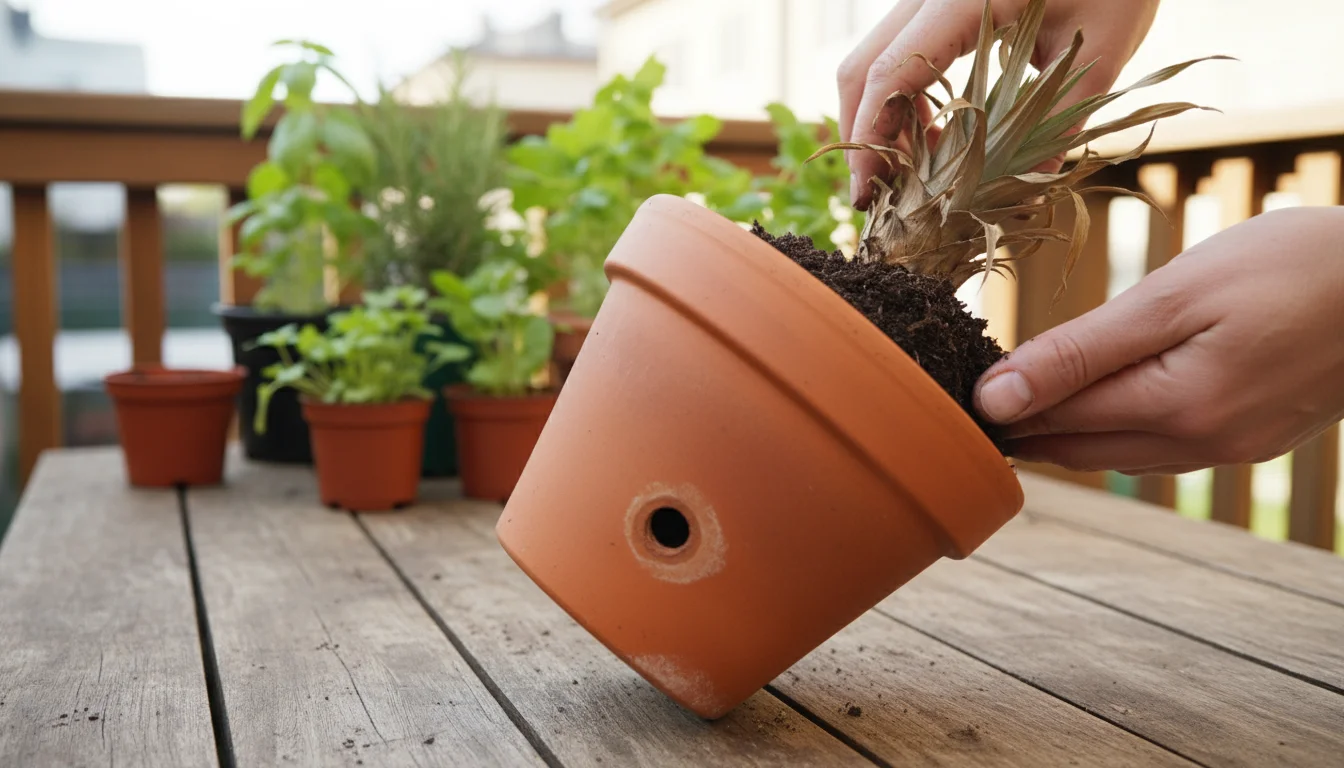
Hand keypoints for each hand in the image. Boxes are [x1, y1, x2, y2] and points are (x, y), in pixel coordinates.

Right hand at [838, 0, 1159, 207]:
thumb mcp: (1101, 50)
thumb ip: (1060, 120)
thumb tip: (1026, 191)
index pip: (889, 74)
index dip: (869, 138)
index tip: (868, 191)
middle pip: (862, 68)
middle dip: (863, 136)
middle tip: (878, 193)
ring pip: (874, 62)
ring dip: (880, 120)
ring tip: (912, 171)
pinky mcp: (938, 5)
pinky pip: (897, 54)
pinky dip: (901, 98)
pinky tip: (931, 133)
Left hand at [973, 206, 1343, 473]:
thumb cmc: (1290, 267)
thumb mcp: (1173, 297)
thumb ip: (1079, 351)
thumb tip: (994, 397)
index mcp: (1174, 409)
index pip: (1054, 422)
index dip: (999, 408)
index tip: (950, 393)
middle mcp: (1201, 444)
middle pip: (1081, 448)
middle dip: (1026, 426)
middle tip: (969, 404)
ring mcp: (1234, 446)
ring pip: (1121, 453)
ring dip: (1070, 430)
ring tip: (1020, 401)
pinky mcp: (1257, 436)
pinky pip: (1166, 446)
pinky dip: (1121, 426)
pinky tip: (1103, 402)